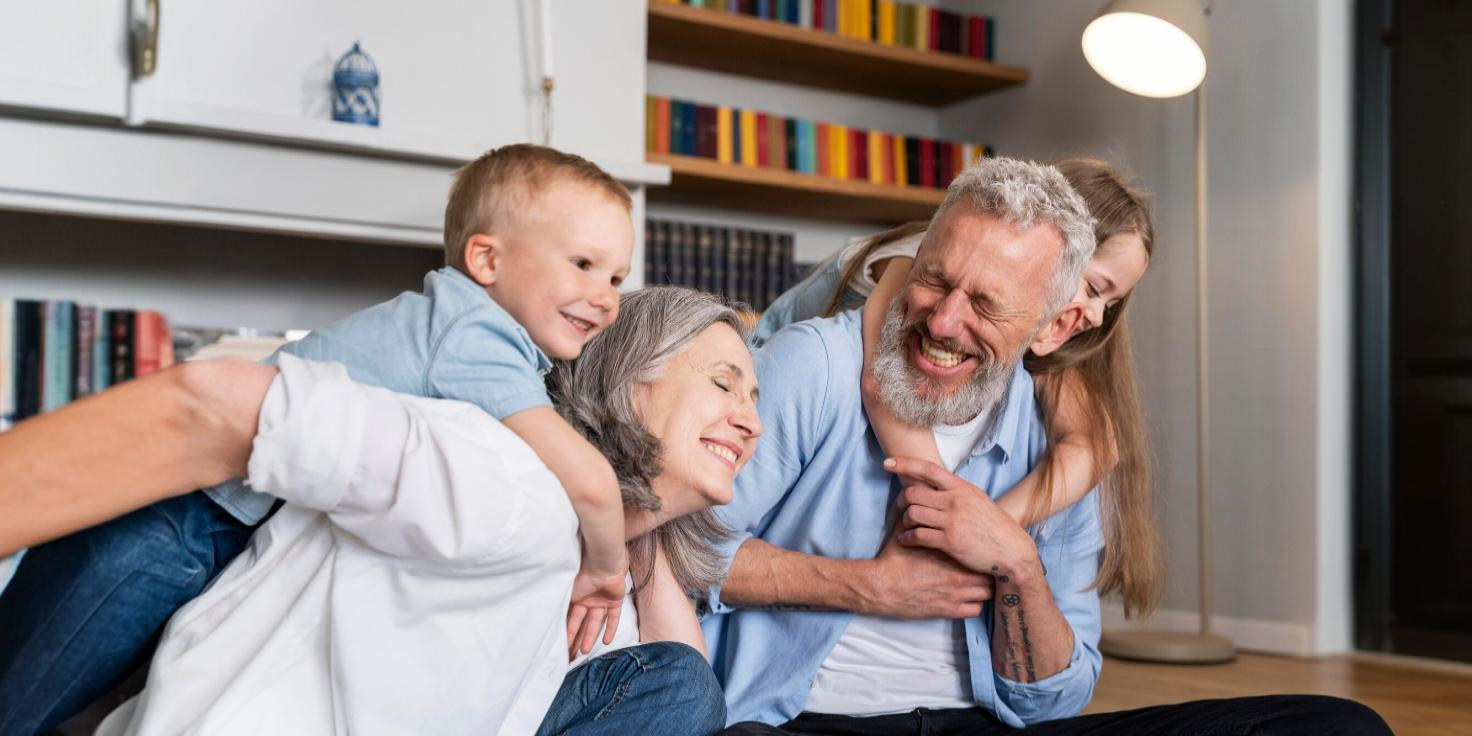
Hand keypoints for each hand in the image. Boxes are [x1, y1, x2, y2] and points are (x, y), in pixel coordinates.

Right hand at [566, 563, 626, 658]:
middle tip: (572, 654)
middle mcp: (588, 600)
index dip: (567, 632)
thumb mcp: (568, 590)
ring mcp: (602, 600)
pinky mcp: (615, 600)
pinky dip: (610, 629)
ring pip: (596, 623)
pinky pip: (613, 618)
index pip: (571, 618)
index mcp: (576, 596)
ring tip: (584, 652)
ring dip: (590, 637)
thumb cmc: (583, 574)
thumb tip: (548, 616)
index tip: (562, 646)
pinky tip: (606, 642)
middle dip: (577, 638)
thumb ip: (562, 604)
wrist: (603, 563)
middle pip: (582, 623)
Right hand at [863, 517, 994, 618]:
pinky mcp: (948, 611)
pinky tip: (967, 598)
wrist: (881, 587)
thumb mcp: (906, 533)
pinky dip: (975, 604)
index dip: (983, 551)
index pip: (981, 552)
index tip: (980, 550)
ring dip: (984, 588)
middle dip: (988, 570)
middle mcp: (958, 576)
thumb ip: (918, 519)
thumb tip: (917, 499)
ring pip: (987, 593)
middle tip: (982, 566)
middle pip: (990, 573)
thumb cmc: (893, 560)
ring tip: (977, 583)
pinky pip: (975, 610)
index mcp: (950, 554)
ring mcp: (955, 596)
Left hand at [887, 456, 1038, 578]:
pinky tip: (906, 540)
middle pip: (913, 493)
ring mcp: (951, 521)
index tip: (887, 463)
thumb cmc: (994, 525)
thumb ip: (957, 492)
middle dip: (901, 500)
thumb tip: (937, 484)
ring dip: (904, 520)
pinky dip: (907, 538)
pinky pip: (917, 536)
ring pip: (912, 514)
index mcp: (962, 488)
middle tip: (900, 507)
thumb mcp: (978, 500)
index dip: (905, 464)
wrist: (1011, 550)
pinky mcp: (949, 542)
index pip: (929, 469)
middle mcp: (955, 501)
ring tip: (905, 526)